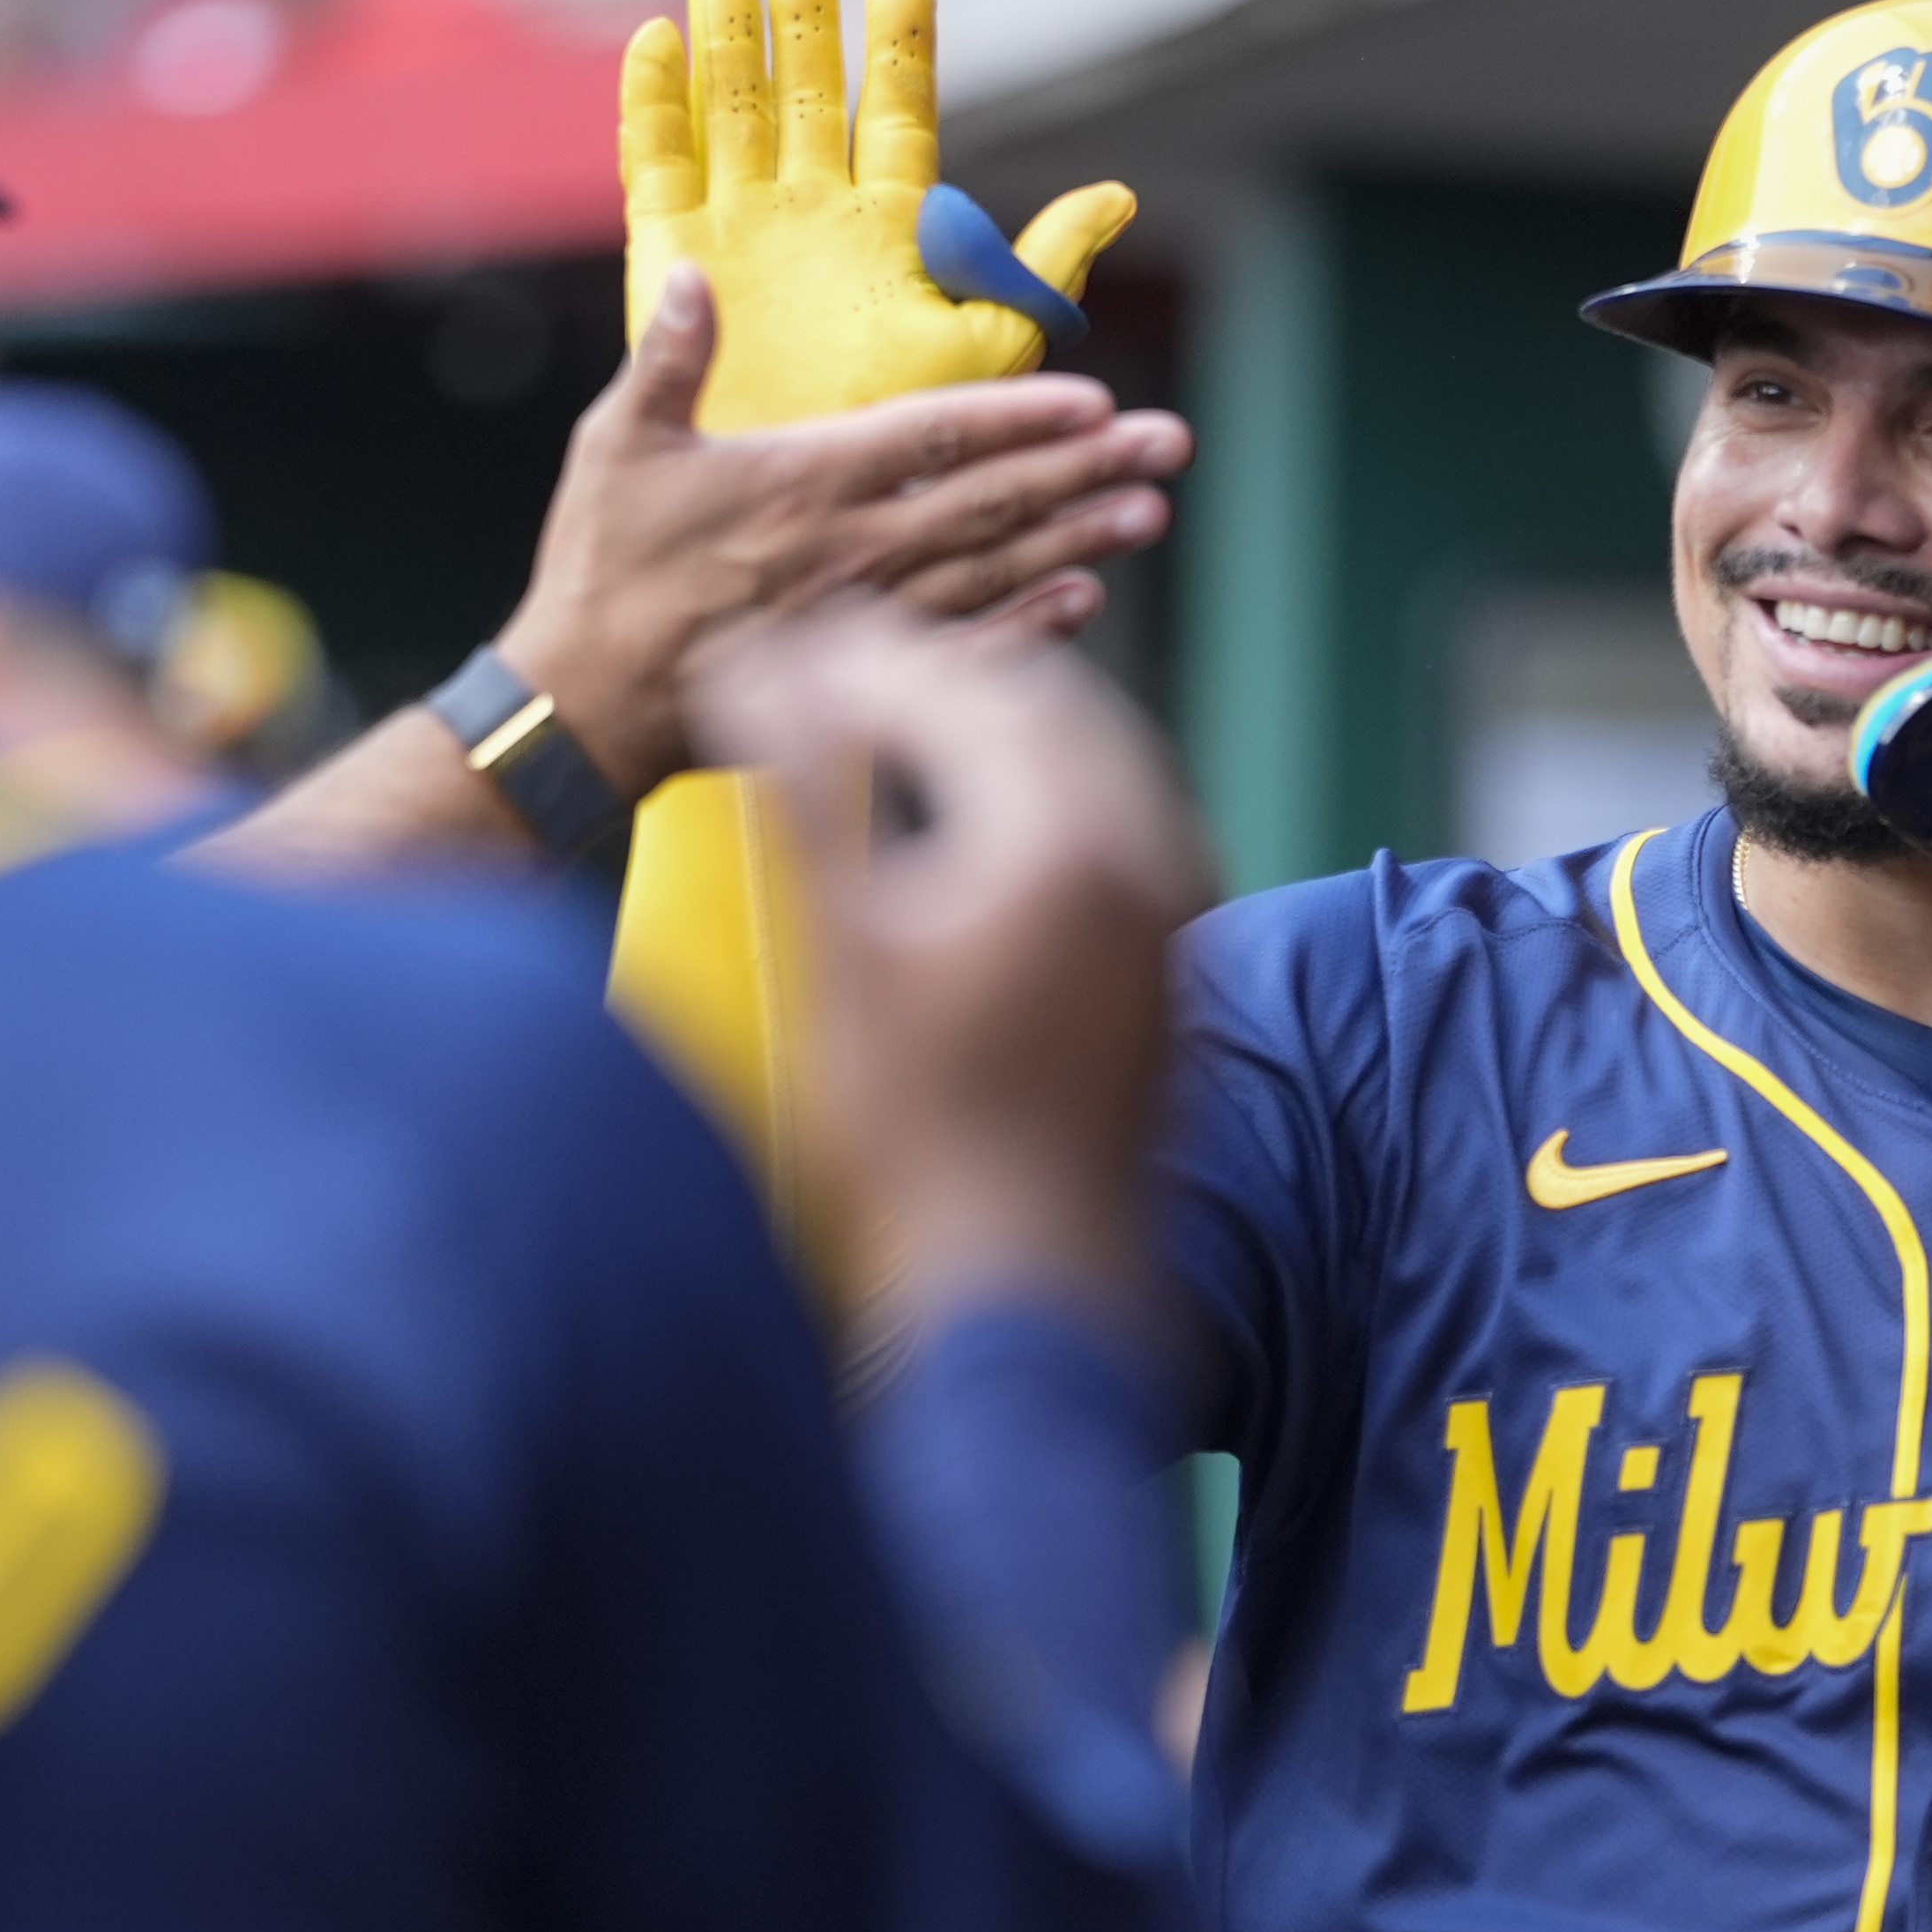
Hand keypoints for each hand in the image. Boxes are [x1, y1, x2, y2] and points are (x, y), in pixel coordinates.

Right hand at [493, 264, 1188, 804]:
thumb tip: (693, 275)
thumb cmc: (599, 569)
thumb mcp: (615, 446)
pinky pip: (962, 652)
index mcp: (803, 481)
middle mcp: (850, 549)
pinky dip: (1030, 629)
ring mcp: (862, 619)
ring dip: (1078, 542)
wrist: (584, 705)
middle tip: (1171, 446)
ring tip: (1151, 514)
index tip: (1098, 400)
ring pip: (994, 573)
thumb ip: (668, 360)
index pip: (936, 437)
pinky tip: (1084, 602)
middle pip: (992, 502)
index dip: (1023, 416)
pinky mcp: (855, 680)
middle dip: (1086, 471)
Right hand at [624, 0, 1135, 435]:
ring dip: (726, 42)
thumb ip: (1039, 270)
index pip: (898, 119)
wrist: (796, 513)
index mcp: (889, 234)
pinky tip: (654, 43)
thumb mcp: (986, 350)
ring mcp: (741, 235)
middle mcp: (815, 222)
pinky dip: (653, 109)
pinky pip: (657, 171)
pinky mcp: (670, 263)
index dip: (899, 48)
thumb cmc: (899, 442)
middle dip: (803, 22)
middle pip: (808, 97)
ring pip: (732, 115)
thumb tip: (1118, 196)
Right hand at [683, 603, 1211, 1319]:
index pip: (957, 689)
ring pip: (1092, 754)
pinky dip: (1046, 786)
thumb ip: (806, 789)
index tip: (782, 650)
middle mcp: (1149, 851)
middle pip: (1040, 703)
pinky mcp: (1176, 951)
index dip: (858, 659)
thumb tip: (755, 669)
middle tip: (832, 667)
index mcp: (1067, 836)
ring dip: (997, 722)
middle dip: (934, 673)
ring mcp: (1177, 903)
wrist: (1028, 1281)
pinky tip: (976, 809)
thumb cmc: (917, 1136)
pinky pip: (1120, 817)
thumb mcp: (840, 947)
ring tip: (891, 721)